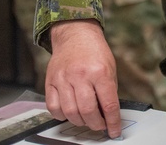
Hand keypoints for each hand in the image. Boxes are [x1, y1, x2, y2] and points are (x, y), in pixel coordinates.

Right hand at [45, 20, 122, 138]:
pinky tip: (70, 113)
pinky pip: (53, 107)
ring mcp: (63, 79)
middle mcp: (80, 75)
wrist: (75, 34)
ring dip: (80, 122)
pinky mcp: (50, 81)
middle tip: (100, 126)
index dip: (112, 122)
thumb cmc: (95, 51)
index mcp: (100, 71)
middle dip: (96, 124)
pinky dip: (61, 116)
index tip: (114, 131)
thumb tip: (108, 114)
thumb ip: (109, 90)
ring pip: (70, 112)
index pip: (108, 104)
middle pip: (88, 111)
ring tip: (86, 120)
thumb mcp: (110, 67)